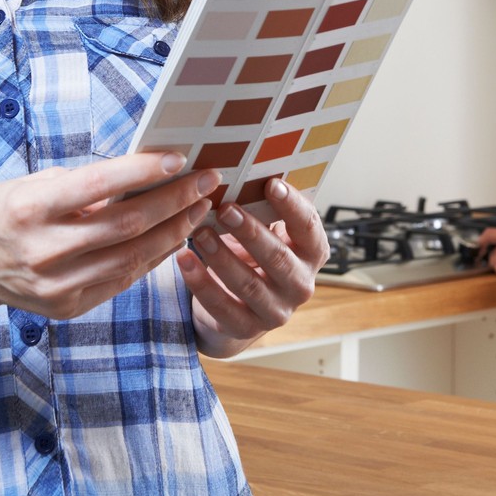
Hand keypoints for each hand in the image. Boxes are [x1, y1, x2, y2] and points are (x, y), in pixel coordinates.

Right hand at [0, 150, 218, 319]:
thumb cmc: (3, 212)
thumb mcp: (32, 184)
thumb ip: (83, 185)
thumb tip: (143, 173)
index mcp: (30, 209)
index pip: (98, 186)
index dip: (142, 172)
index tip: (179, 158)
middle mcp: (43, 250)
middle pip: (126, 225)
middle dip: (175, 201)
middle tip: (207, 180)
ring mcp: (56, 285)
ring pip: (132, 258)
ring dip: (175, 231)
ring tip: (199, 207)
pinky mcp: (67, 307)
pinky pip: (123, 280)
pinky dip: (154, 257)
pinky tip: (175, 236)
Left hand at [177, 178, 329, 357]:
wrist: (239, 306)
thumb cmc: (254, 253)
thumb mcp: (266, 230)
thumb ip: (264, 207)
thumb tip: (242, 166)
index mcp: (312, 252)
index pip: (309, 227)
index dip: (292, 206)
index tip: (270, 183)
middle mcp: (301, 284)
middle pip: (279, 258)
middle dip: (251, 232)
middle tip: (226, 209)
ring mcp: (276, 311)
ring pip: (249, 284)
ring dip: (222, 257)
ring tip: (199, 233)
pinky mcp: (246, 328)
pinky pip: (222, 307)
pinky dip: (201, 283)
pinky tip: (183, 260)